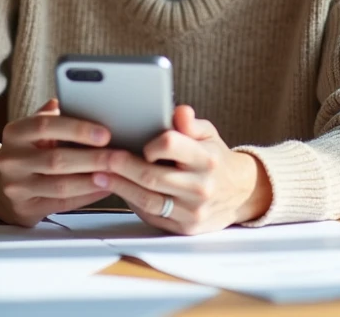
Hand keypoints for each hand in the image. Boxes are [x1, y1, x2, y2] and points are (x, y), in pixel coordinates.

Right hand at [0, 99, 113, 226]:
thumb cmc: (29, 150)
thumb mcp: (33, 129)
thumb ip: (54, 115)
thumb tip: (74, 98)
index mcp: (15, 133)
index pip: (45, 126)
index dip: (77, 129)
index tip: (106, 133)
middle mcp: (10, 160)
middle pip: (56, 159)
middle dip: (93, 158)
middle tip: (120, 156)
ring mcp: (15, 187)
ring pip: (60, 185)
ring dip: (92, 180)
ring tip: (117, 174)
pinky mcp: (24, 209)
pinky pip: (62, 204)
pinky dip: (87, 196)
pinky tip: (105, 188)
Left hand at [92, 105, 271, 234]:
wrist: (239, 194)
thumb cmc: (215, 159)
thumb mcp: (209, 135)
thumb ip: (191, 124)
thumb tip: (179, 111)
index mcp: (207, 158)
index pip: (172, 145)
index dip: (152, 143)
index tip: (140, 143)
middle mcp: (201, 186)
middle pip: (152, 176)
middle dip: (123, 166)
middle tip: (102, 157)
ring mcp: (193, 211)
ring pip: (147, 199)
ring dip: (120, 187)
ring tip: (99, 175)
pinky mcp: (184, 228)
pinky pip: (151, 215)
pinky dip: (132, 202)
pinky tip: (118, 190)